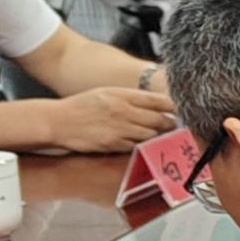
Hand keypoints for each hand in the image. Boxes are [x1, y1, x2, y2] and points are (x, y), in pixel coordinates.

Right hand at [42, 84, 183, 153]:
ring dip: (158, 137)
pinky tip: (145, 145)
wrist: (57, 120)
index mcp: (122, 95)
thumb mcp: (106, 93)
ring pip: (151, 135)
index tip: (182, 110)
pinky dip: (142, 147)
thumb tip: (154, 104)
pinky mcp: (112, 144)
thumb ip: (130, 98)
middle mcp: (123, 111)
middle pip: (159, 120)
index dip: (174, 107)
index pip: (158, 100)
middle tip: (175, 127)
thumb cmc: (81, 106)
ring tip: (163, 137)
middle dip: (170, 124)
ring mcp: (119, 129)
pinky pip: (136, 147)